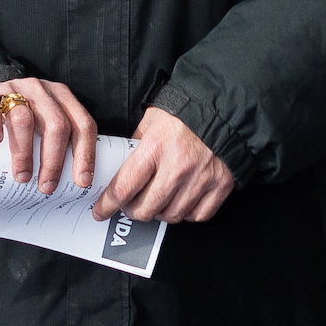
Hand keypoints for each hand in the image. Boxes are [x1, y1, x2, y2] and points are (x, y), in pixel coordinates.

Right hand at [0, 77, 96, 194]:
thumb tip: (79, 187)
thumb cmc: (16, 131)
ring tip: (22, 176)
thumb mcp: (42, 135)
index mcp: (62, 99)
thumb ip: (60, 150)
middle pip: (57, 124)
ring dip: (24, 152)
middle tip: (46, 187)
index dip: (85, 154)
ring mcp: (13, 88)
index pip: (83, 125)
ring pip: (24, 118)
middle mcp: (41, 90)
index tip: (81, 182)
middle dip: (54, 161)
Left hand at [93, 106, 236, 225]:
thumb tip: (120, 167)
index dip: (108, 205)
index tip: (100, 211)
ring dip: (160, 213)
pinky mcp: (221, 185)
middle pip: (146, 209)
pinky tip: (182, 201)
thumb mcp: (152, 121)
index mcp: (156, 147)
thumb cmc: (185, 113)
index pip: (124, 187)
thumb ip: (135, 145)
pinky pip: (198, 215)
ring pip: (171, 215)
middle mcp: (178, 167)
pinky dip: (187, 213)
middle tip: (131, 206)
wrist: (225, 109)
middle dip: (133, 211)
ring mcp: (201, 179)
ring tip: (157, 203)